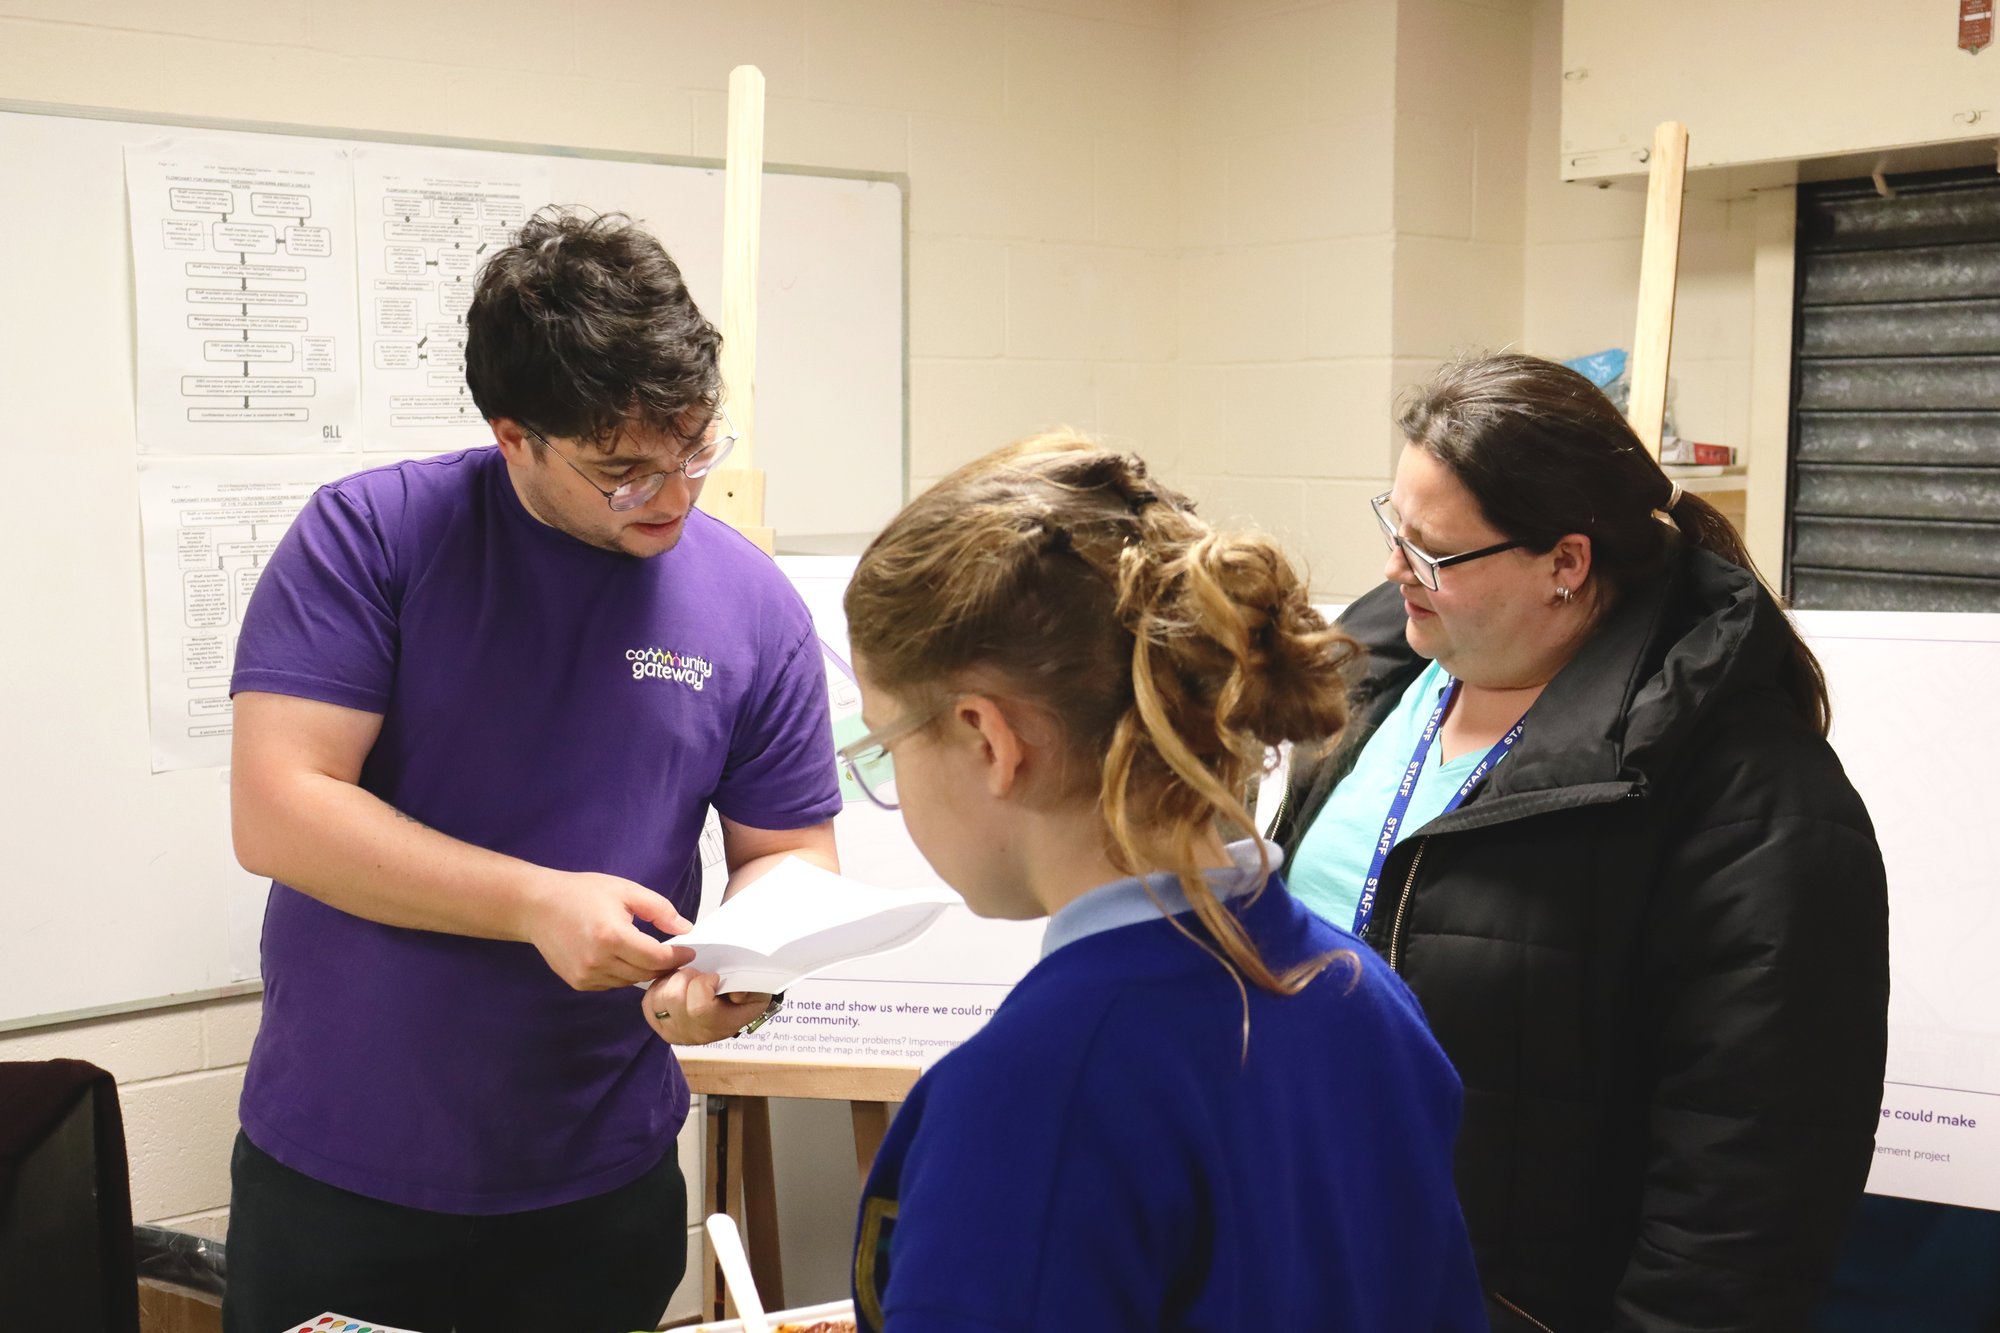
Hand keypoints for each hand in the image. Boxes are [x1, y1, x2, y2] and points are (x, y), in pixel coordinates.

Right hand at [521, 869, 693, 990]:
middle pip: (645, 974)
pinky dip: (623, 974)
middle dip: (664, 966)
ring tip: (649, 954)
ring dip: (643, 971)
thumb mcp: (625, 890)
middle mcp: (598, 961)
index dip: (677, 956)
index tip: (688, 952)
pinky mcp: (578, 982)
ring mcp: (586, 975)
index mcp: (612, 936)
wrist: (537, 906)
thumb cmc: (580, 893)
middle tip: (674, 954)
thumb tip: (684, 928)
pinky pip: (612, 984)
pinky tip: (622, 958)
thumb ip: (659, 909)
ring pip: (630, 982)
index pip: (657, 957)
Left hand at [642, 969, 770, 1046]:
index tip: (714, 977)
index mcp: (721, 1025)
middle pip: (674, 998)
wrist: (733, 1009)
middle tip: (698, 974)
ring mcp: (675, 1032)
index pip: (699, 1008)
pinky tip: (674, 985)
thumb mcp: (758, 991)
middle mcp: (695, 1034)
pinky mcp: (659, 1027)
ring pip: (658, 998)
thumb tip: (734, 995)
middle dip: (685, 976)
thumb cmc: (745, 994)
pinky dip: (658, 988)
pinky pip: (648, 1003)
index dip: (703, 984)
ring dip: (671, 980)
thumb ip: (751, 990)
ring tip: (687, 979)